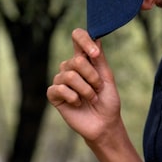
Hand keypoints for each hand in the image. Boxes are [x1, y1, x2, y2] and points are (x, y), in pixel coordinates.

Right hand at [47, 28, 122, 143]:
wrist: (104, 124)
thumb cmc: (107, 101)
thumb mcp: (107, 78)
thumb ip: (99, 59)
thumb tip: (96, 37)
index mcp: (84, 59)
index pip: (77, 37)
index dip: (84, 40)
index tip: (95, 54)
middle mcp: (70, 67)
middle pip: (76, 60)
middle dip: (92, 77)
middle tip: (98, 89)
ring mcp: (60, 81)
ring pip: (70, 76)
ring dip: (86, 90)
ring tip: (92, 99)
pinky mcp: (54, 95)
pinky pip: (59, 89)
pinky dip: (73, 98)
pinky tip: (78, 104)